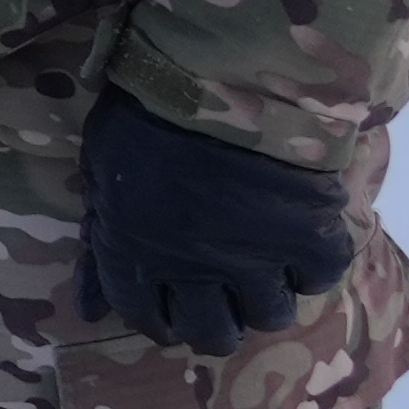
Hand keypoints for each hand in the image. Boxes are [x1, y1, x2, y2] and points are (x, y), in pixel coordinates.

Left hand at [79, 88, 358, 351]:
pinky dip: (312, 264)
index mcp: (135, 256)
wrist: (216, 74)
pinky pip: (318, 278)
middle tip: (226, 297)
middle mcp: (194, 272)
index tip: (174, 311)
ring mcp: (256, 259)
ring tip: (267, 267)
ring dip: (267, 296)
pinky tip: (302, 240)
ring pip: (270, 315)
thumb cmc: (141, 112)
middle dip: (218, 324)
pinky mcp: (308, 238)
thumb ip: (98, 242)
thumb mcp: (98, 172)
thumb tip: (90, 312)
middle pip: (213, 335)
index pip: (147, 318)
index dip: (162, 320)